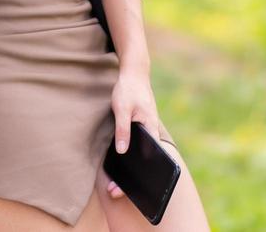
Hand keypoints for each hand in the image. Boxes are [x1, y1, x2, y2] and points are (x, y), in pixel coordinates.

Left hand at [105, 67, 166, 200]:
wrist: (133, 73)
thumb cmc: (129, 90)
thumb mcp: (123, 109)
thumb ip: (123, 130)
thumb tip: (122, 151)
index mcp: (151, 130)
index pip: (152, 158)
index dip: (143, 175)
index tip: (132, 188)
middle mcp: (151, 133)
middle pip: (145, 161)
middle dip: (132, 178)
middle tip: (115, 191)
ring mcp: (145, 131)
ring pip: (140, 155)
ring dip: (129, 169)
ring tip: (114, 185)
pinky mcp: (139, 128)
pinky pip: (135, 146)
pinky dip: (127, 157)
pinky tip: (115, 166)